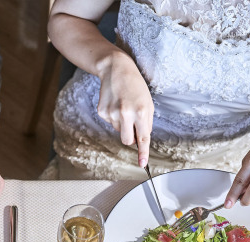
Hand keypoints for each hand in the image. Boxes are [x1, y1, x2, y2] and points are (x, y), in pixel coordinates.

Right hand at [96, 51, 153, 166]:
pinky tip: (115, 103)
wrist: (116, 69)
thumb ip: (146, 122)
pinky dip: (113, 116)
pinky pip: (110, 123)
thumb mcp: (147, 102)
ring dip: (122, 123)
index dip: (143, 153)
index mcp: (140, 111)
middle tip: (132, 123)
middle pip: (127, 140)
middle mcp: (125, 114)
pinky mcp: (102, 111)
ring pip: (118, 130)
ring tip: (123, 105)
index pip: (143, 138)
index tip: (142, 164)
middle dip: (130, 137)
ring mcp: (111, 113)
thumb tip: (141, 139)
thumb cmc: (135, 85)